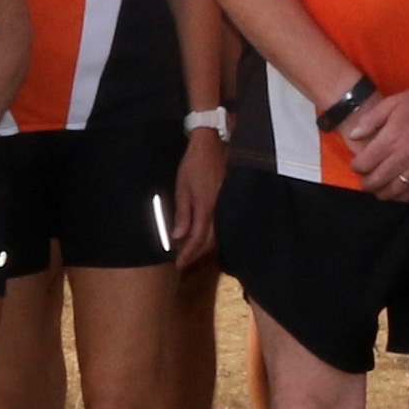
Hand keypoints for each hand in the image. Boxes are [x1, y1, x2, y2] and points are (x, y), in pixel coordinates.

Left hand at [168, 130, 226, 265]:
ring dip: (204, 245)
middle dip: (196, 253)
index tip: (179, 264)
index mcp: (207, 208)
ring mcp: (228, 206)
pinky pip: (223, 224)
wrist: (214, 145)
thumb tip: (178, 236)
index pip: (197, 239)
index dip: (188, 254)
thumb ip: (183, 214)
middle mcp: (220, 210)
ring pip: (218, 235)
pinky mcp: (231, 201)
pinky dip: (213, 234)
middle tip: (184, 260)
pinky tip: (205, 235)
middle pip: (210, 241)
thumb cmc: (194, 165)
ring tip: (192, 250)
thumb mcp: (183, 188)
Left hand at [339, 74, 408, 195]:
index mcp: (391, 139)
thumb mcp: (391, 103)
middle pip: (379, 181)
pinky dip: (408, 196)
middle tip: (366, 183)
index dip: (356, 167)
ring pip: (398, 190)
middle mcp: (405, 156)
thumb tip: (353, 135)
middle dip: (368, 185)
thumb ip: (370, 120)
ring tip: (381, 191)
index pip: (365, 164)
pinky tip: (403, 192)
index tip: (356, 166)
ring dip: (386, 194)